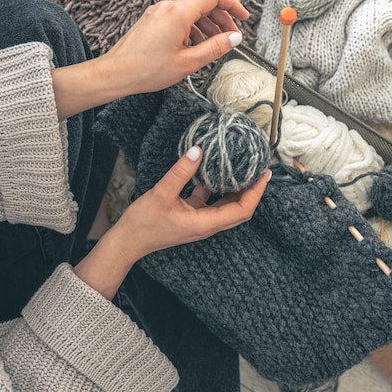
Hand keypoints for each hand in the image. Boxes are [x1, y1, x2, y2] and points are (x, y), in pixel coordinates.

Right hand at [74, 147, 269, 299]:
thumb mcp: (161, 193)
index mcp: (205, 224)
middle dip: (252, 191)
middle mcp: (207, 225)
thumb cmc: (143, 223)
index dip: (255, 193)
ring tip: (243, 168)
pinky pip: (210, 202)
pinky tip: (214, 171)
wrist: (128, 241)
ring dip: (236, 189)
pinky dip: (216, 188)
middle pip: (239, 209)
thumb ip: (181, 172)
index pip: (241, 210)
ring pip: (226, 206)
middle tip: (259, 169)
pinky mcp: (190, 216)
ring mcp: (199, 221)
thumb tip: (198, 150)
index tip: (264, 174)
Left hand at [103, 0, 247, 95]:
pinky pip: (178, 19)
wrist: (115, 73)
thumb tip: (234, 38)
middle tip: (230, 38)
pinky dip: (191, 30)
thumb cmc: (146, 70)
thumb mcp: (188, 63)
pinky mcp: (152, 20)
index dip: (233, 5)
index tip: (243, 17)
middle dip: (221, 20)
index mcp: (179, 12)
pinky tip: (193, 47)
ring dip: (206, 27)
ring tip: (212, 47)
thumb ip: (215, 48)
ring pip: (191, 13)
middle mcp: (168, 7)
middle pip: (203, 5)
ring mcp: (158, 12)